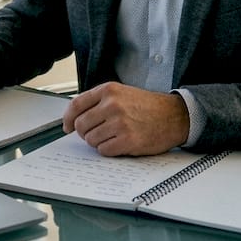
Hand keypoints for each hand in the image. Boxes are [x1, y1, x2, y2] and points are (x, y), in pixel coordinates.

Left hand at [63, 82, 189, 155]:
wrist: (174, 116)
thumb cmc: (148, 106)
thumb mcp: (122, 93)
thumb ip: (99, 102)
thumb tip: (75, 117)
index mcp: (108, 90)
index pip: (76, 105)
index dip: (68, 118)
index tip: (66, 126)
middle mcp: (112, 105)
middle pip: (81, 125)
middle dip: (85, 133)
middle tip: (95, 134)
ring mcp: (120, 122)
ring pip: (91, 140)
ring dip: (98, 142)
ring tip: (113, 136)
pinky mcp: (128, 140)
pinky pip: (104, 150)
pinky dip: (109, 150)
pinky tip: (120, 143)